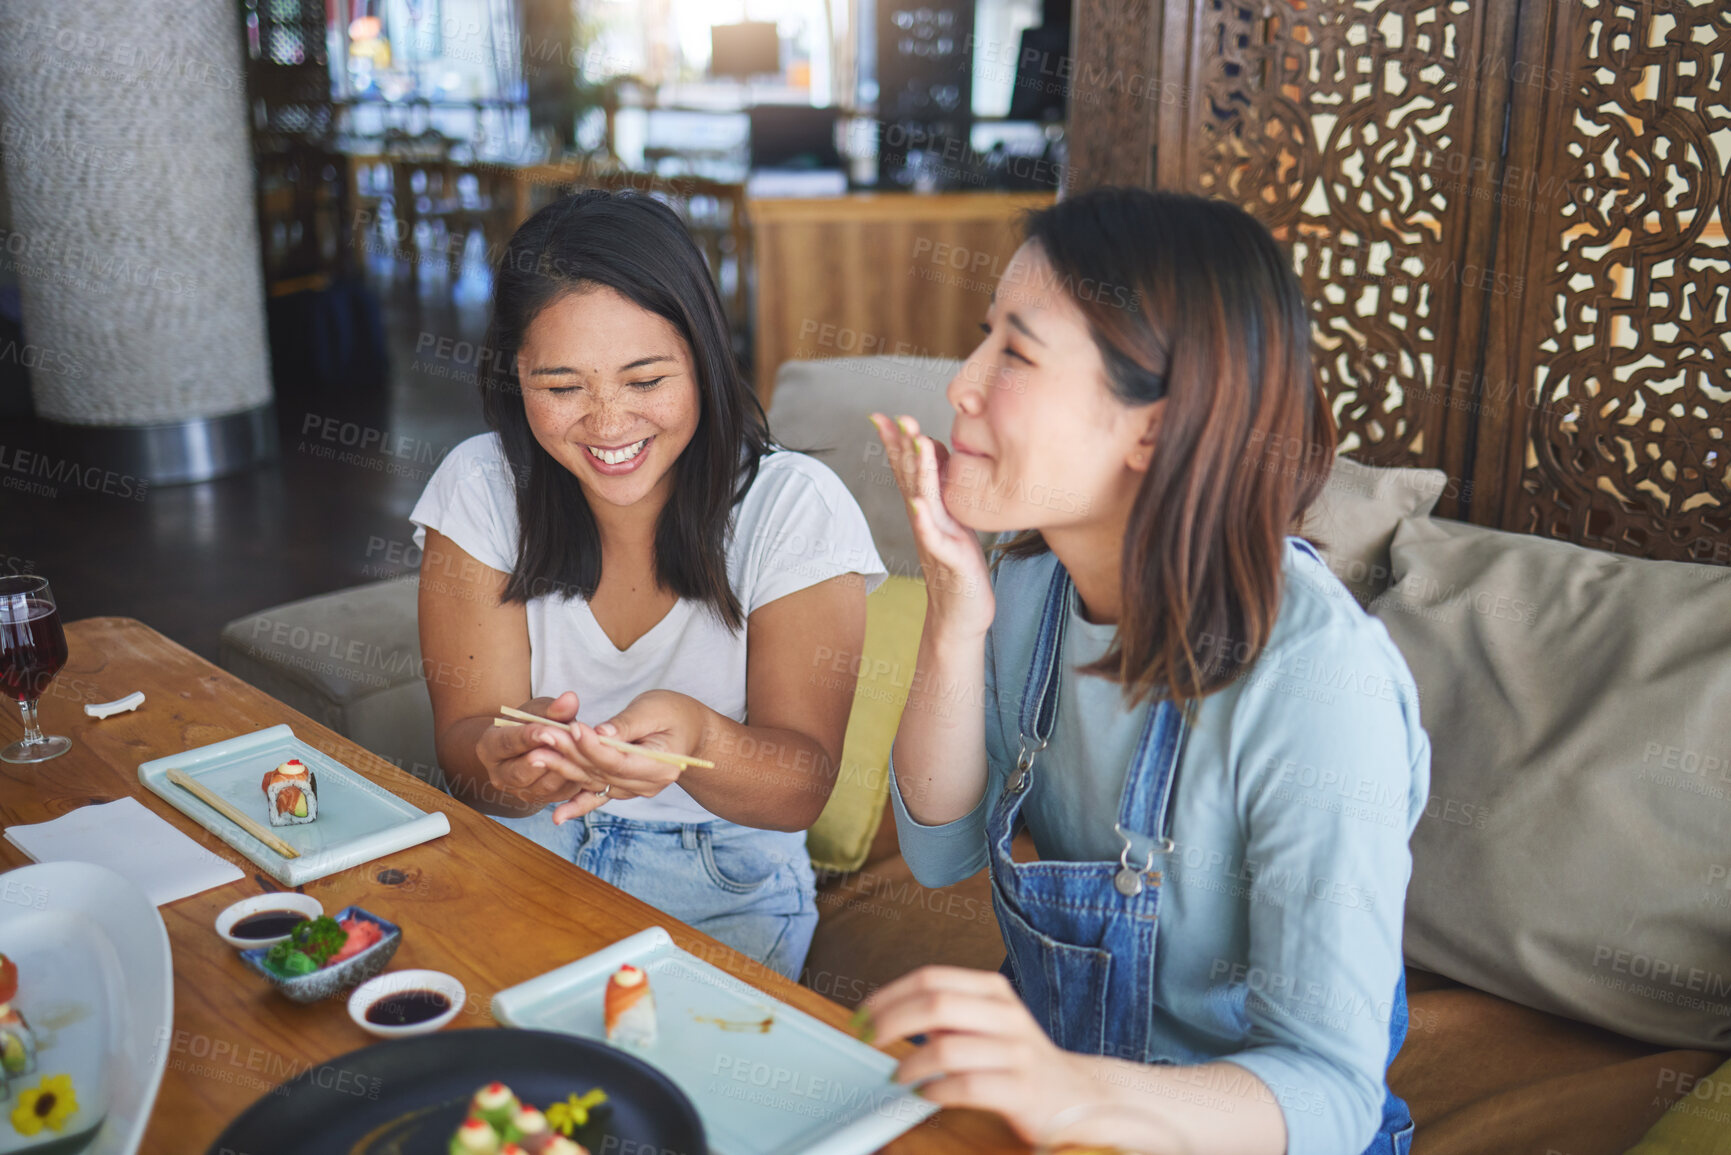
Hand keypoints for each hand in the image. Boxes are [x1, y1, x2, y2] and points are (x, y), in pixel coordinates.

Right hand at [473, 691, 600, 811]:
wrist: (528, 747)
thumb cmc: (530, 723)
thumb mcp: (538, 710)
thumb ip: (553, 708)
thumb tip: (570, 700)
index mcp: (490, 747)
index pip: (506, 743)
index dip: (527, 738)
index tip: (546, 731)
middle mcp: (499, 774)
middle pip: (519, 773)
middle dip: (544, 760)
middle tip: (564, 748)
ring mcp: (518, 791)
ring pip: (542, 787)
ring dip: (563, 772)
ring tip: (580, 755)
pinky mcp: (539, 800)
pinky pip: (558, 795)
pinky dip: (573, 782)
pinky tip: (587, 767)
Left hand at [548, 689, 708, 823]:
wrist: (690, 734)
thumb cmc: (675, 714)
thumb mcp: (655, 709)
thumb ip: (627, 724)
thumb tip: (600, 734)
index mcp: (659, 765)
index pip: (618, 760)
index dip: (593, 746)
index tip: (571, 728)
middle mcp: (646, 785)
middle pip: (601, 772)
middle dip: (569, 754)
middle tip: (542, 736)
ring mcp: (634, 791)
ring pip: (593, 782)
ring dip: (564, 770)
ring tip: (536, 755)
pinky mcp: (622, 789)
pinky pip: (597, 797)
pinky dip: (577, 805)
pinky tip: (557, 817)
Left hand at [857, 966, 1106, 1143]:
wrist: (1076, 1095)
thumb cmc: (1018, 1059)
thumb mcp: (985, 1023)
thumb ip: (947, 1014)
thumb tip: (891, 1012)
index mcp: (993, 991)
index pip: (931, 979)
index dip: (890, 995)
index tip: (863, 1015)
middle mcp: (1006, 1015)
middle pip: (935, 1005)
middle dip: (891, 1022)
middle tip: (868, 1040)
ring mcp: (1016, 1052)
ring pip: (947, 1048)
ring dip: (910, 1064)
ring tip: (897, 1076)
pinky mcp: (1022, 1090)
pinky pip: (966, 1087)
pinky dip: (936, 1091)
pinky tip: (926, 1094)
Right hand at [868, 413, 994, 638]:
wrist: (960, 616)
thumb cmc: (958, 566)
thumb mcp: (952, 521)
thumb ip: (942, 489)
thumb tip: (934, 453)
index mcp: (928, 509)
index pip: (907, 470)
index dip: (894, 443)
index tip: (880, 416)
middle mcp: (926, 520)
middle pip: (910, 478)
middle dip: (901, 447)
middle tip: (893, 417)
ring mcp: (935, 539)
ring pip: (922, 499)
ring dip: (918, 470)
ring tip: (915, 443)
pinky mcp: (948, 560)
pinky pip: (933, 538)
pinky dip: (925, 521)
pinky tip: (918, 505)